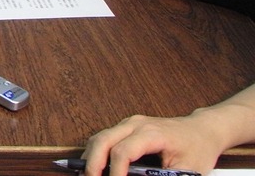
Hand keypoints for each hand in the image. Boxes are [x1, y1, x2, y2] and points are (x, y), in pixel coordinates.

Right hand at [80, 114, 221, 175]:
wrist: (202, 130)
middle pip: (103, 141)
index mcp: (152, 134)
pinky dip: (97, 153)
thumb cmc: (198, 150)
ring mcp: (129, 123)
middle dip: (93, 164)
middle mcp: (136, 124)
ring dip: (91, 158)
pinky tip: (97, 167)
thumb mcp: (187, 171)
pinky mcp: (126, 127)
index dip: (115, 173)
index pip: (123, 152)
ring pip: (99, 138)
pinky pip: (104, 137)